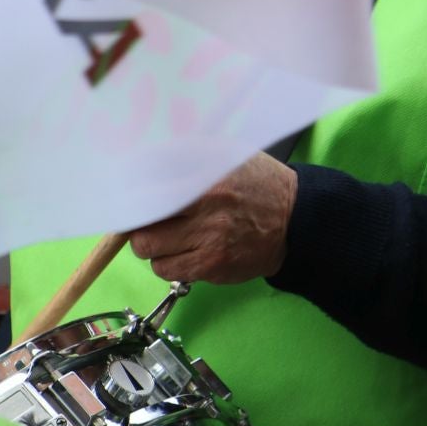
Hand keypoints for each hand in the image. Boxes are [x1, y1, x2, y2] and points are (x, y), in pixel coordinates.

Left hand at [131, 153, 296, 284]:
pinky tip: (185, 251)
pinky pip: (167, 270)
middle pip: (140, 220)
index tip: (129, 192)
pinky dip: (169, 262)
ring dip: (152, 244)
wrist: (296, 220)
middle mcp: (207, 208)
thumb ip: (188, 155)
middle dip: (138, 221)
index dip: (131, 190)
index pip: (147, 182)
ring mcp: (209, 240)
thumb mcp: (229, 155)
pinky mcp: (212, 267)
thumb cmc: (258, 185)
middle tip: (147, 218)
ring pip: (148, 249)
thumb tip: (141, 160)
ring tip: (170, 235)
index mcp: (208, 175)